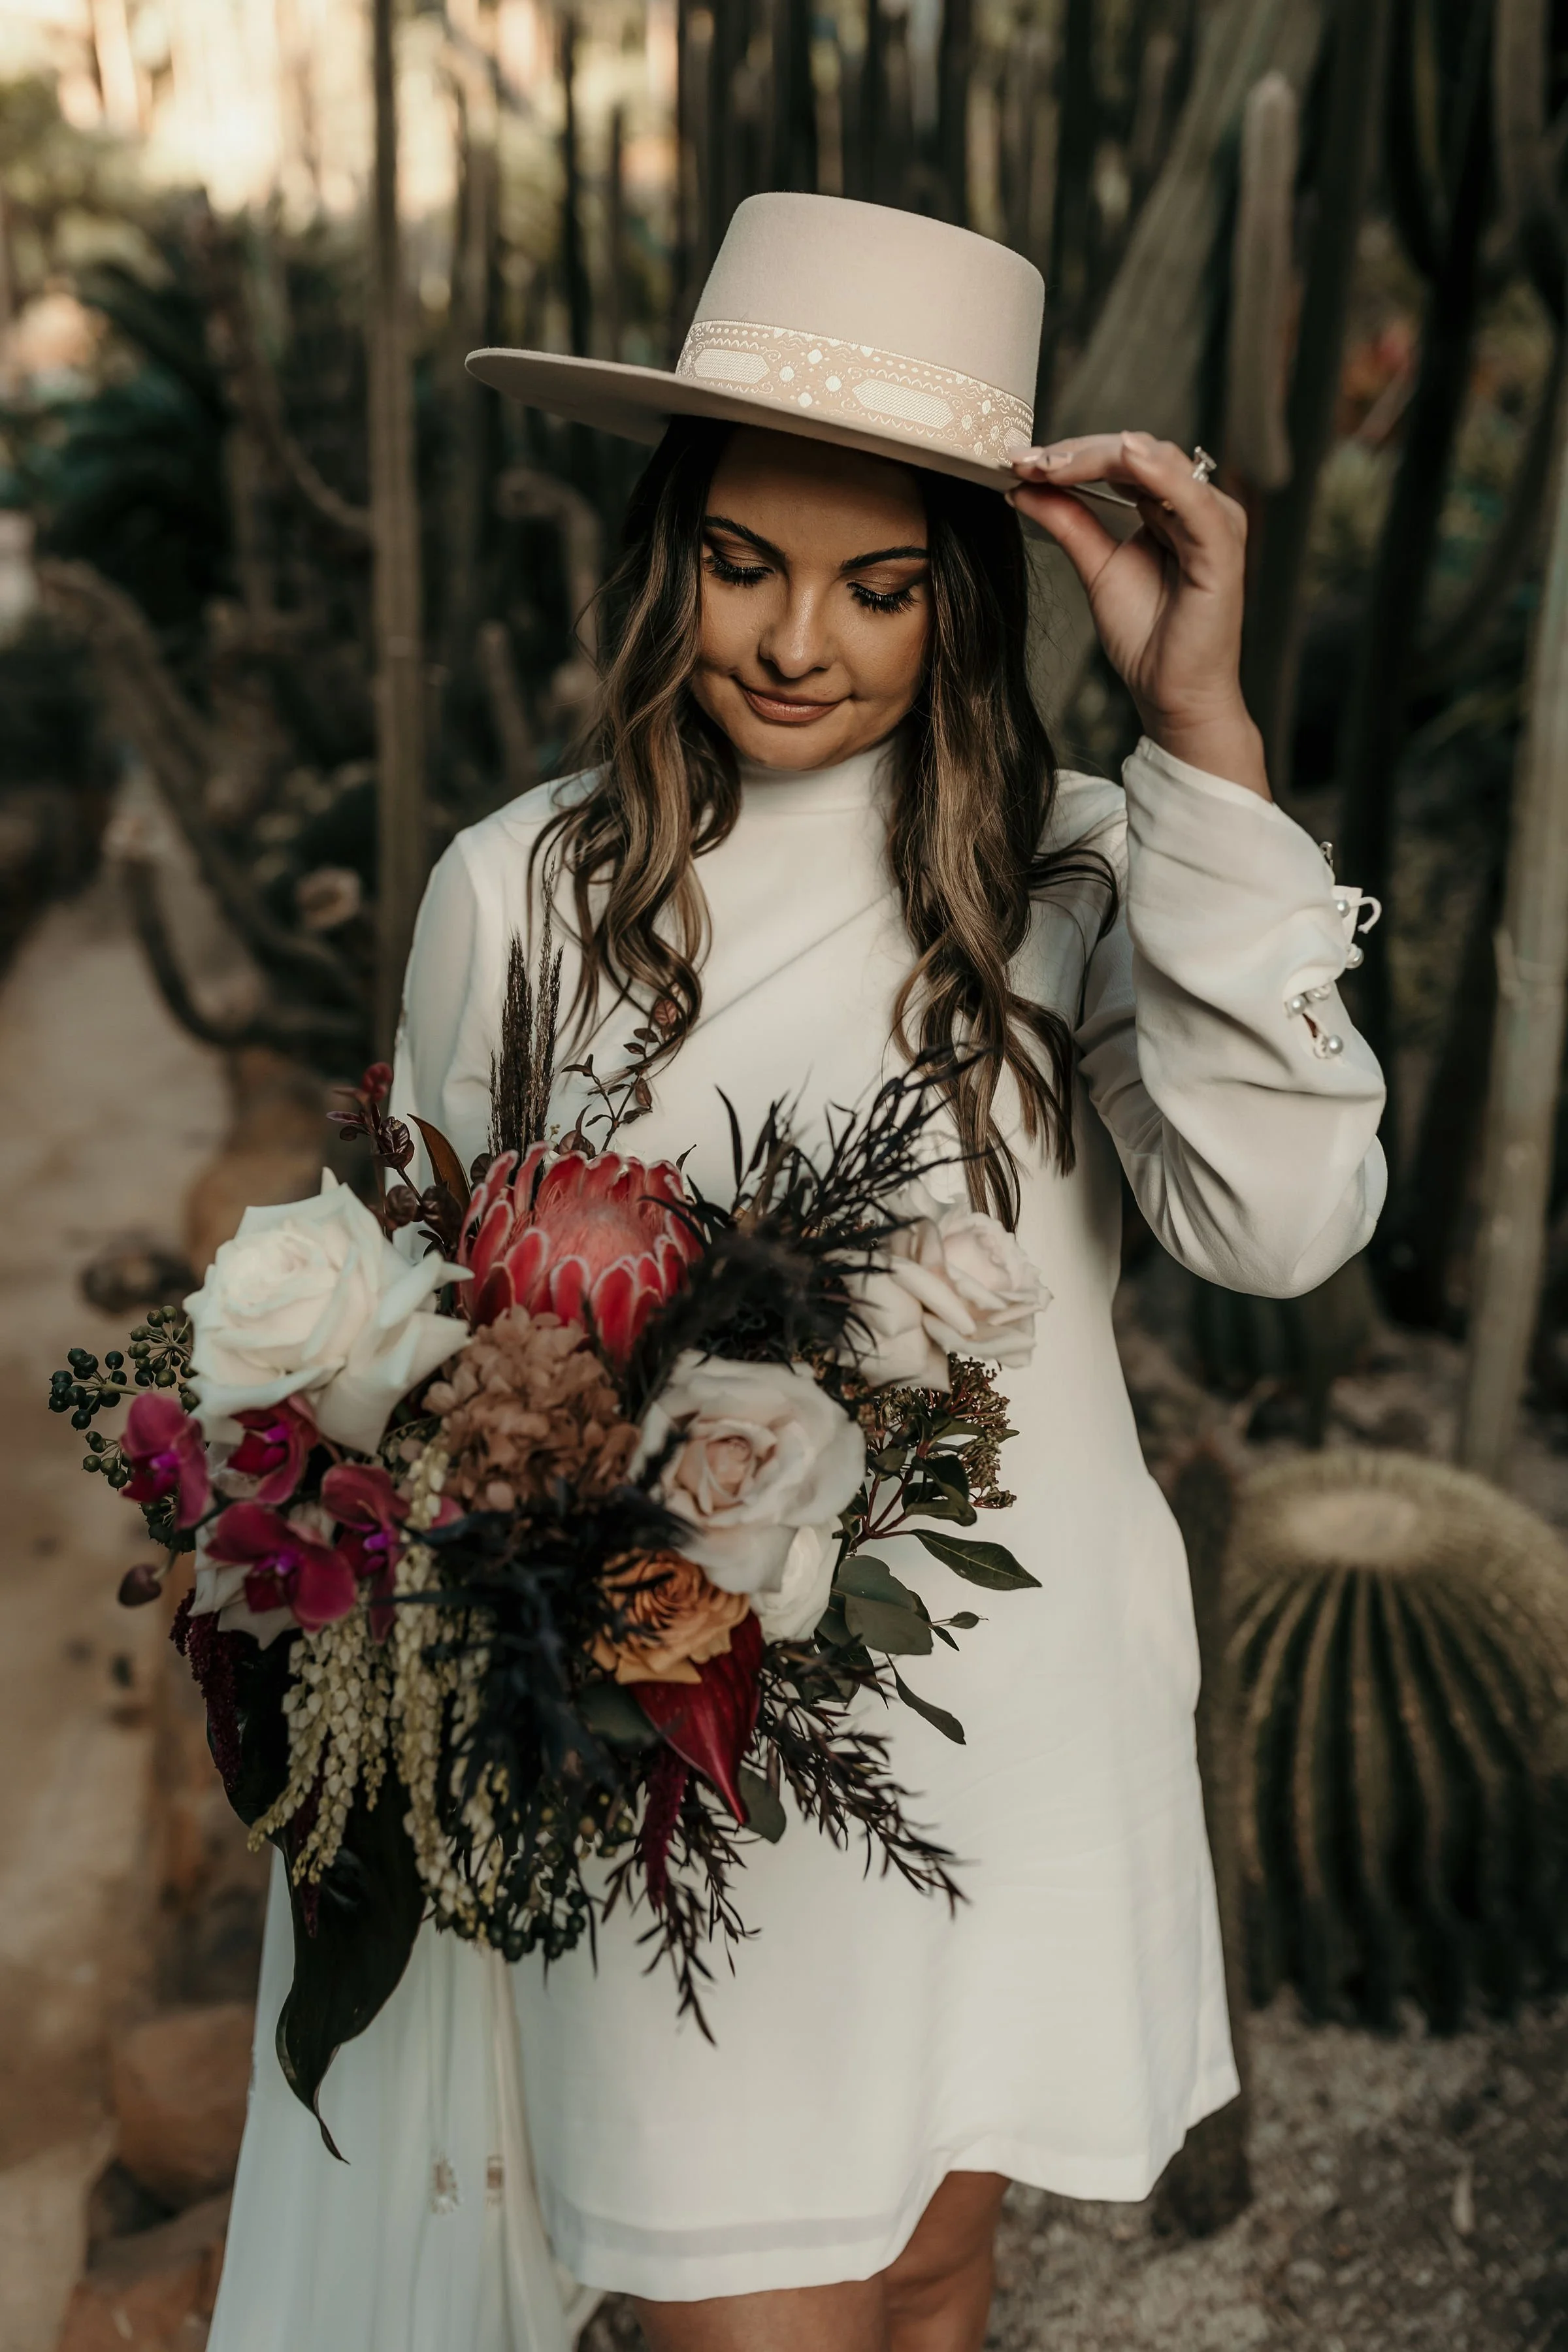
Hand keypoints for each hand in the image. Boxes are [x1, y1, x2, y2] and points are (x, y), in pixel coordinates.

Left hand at [1009, 432, 1268, 798]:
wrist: (1171, 693)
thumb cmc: (1146, 636)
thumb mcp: (1095, 568)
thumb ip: (1068, 523)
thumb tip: (1022, 485)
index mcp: (1170, 506)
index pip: (1120, 460)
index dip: (1069, 456)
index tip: (1018, 462)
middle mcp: (1198, 505)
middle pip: (1137, 453)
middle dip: (1077, 454)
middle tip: (1027, 461)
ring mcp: (1214, 522)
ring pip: (1161, 464)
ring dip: (1103, 458)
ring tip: (1054, 464)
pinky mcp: (1223, 548)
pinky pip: (1193, 501)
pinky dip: (1161, 475)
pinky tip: (1128, 458)